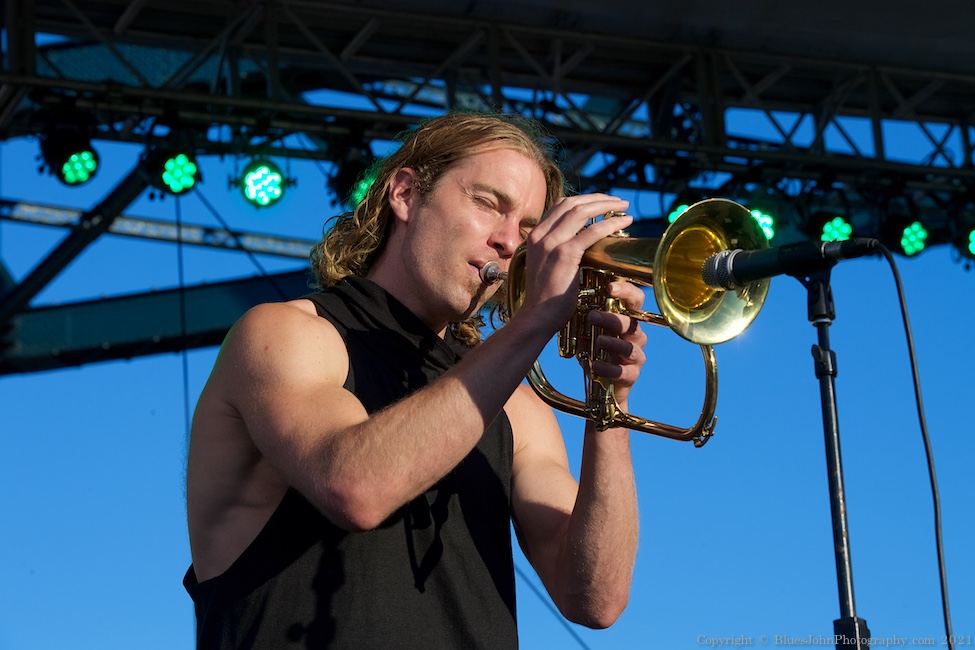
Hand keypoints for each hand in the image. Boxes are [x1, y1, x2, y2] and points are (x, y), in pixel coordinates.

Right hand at [518, 194, 630, 330]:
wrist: (537, 317)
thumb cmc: (545, 298)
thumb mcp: (546, 266)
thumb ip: (556, 251)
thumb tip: (579, 243)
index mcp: (534, 236)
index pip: (560, 205)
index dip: (583, 199)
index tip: (602, 202)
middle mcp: (540, 235)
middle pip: (572, 203)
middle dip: (598, 198)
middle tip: (618, 202)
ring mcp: (551, 243)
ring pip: (582, 211)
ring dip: (606, 205)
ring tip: (624, 207)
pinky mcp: (565, 254)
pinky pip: (592, 231)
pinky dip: (610, 223)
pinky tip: (624, 221)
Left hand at [586, 281, 647, 408]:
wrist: (600, 387)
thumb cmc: (594, 352)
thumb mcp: (585, 332)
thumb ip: (582, 316)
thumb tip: (568, 299)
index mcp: (626, 320)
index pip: (634, 300)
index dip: (626, 291)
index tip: (610, 287)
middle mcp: (634, 336)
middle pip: (632, 324)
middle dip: (613, 319)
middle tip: (592, 316)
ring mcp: (635, 356)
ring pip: (630, 347)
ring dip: (613, 343)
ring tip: (598, 341)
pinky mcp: (631, 376)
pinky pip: (625, 372)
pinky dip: (609, 368)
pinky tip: (595, 365)